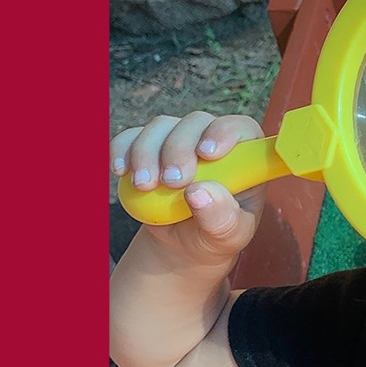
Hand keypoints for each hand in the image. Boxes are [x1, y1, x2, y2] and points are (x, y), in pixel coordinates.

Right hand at [111, 112, 266, 263]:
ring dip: (148, 152)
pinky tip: (122, 172)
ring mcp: (178, 140)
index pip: (241, 128)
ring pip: (162, 126)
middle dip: (179, 149)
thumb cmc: (216, 235)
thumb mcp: (228, 235)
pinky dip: (122, 150)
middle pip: (196, 122)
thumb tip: (199, 192)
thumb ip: (222, 216)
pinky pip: (131, 136)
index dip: (224, 132)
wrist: (184, 243)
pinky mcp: (149, 148)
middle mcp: (211, 140)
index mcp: (243, 157)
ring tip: (145, 186)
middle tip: (173, 182)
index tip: (207, 154)